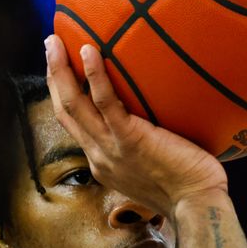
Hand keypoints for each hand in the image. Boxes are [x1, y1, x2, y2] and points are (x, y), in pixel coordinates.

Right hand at [45, 35, 227, 217]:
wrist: (196, 206)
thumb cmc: (187, 187)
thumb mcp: (152, 171)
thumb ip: (144, 149)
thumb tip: (157, 122)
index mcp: (103, 161)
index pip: (75, 125)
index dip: (64, 96)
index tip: (61, 72)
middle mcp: (99, 155)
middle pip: (65, 111)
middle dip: (53, 77)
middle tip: (50, 46)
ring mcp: (111, 148)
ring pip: (74, 105)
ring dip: (60, 71)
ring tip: (55, 41)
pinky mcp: (130, 140)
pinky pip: (106, 102)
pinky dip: (94, 75)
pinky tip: (89, 51)